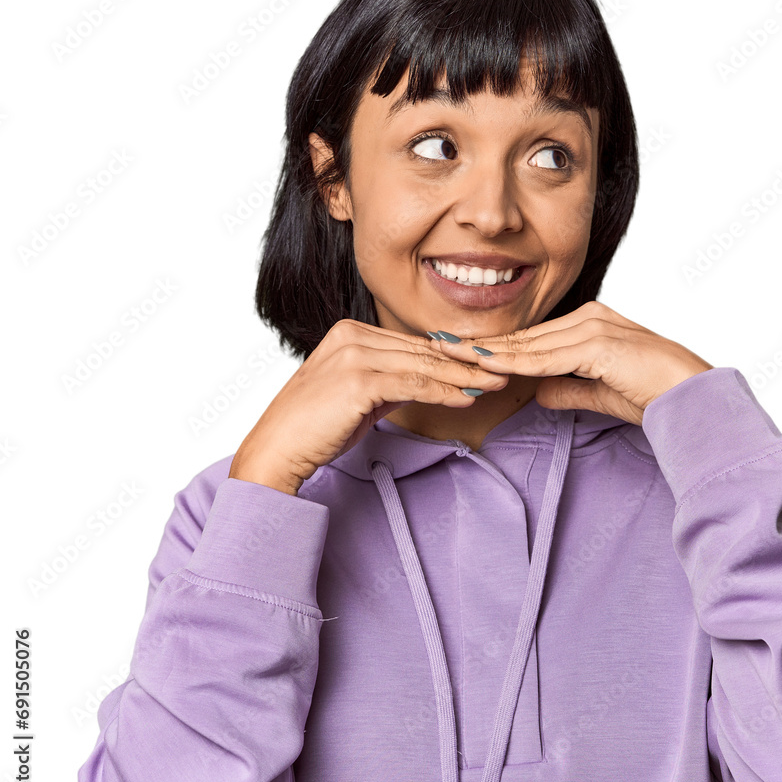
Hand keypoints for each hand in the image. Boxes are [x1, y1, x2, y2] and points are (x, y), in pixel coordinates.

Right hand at [229, 319, 509, 493]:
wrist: (278, 450)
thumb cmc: (317, 428)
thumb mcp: (361, 396)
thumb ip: (392, 382)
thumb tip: (431, 382)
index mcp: (350, 332)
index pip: (414, 343)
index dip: (452, 356)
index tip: (483, 365)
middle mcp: (351, 335)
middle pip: (422, 350)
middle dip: (466, 363)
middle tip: (503, 370)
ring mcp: (354, 354)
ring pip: (423, 365)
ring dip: (464, 376)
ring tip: (495, 383)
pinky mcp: (358, 379)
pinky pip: (414, 384)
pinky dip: (444, 391)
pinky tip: (468, 398)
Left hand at [429, 301, 713, 426]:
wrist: (692, 400)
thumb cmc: (653, 396)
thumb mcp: (599, 392)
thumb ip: (568, 389)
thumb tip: (539, 393)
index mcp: (589, 324)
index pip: (531, 338)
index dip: (493, 347)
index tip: (457, 352)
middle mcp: (589, 318)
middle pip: (523, 336)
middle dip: (478, 344)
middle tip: (436, 346)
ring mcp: (595, 327)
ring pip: (530, 345)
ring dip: (487, 352)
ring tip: (448, 355)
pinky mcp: (600, 344)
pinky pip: (548, 358)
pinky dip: (516, 364)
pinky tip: (487, 366)